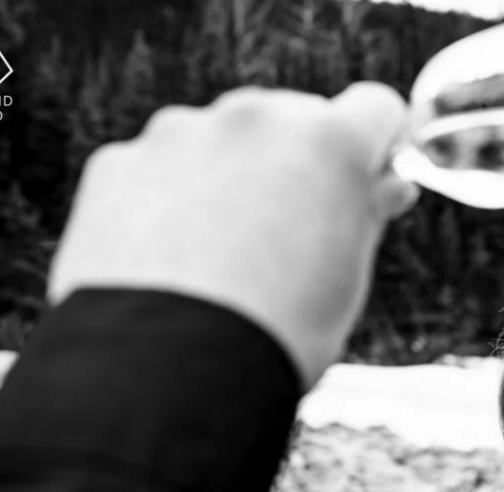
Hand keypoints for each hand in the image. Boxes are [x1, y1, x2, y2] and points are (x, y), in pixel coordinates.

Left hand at [47, 82, 419, 388]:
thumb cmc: (278, 331)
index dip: (378, 146)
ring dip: (229, 178)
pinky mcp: (118, 163)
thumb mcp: (346, 277)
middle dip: (297, 163)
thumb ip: (366, 214)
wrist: (168, 371)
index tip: (370, 182)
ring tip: (222, 261)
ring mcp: (178, 134)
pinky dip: (167, 202)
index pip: (376, 108)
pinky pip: (157, 171)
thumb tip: (384, 186)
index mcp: (326, 142)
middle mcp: (252, 118)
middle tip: (292, 238)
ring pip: (219, 141)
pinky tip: (170, 264)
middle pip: (292, 119)